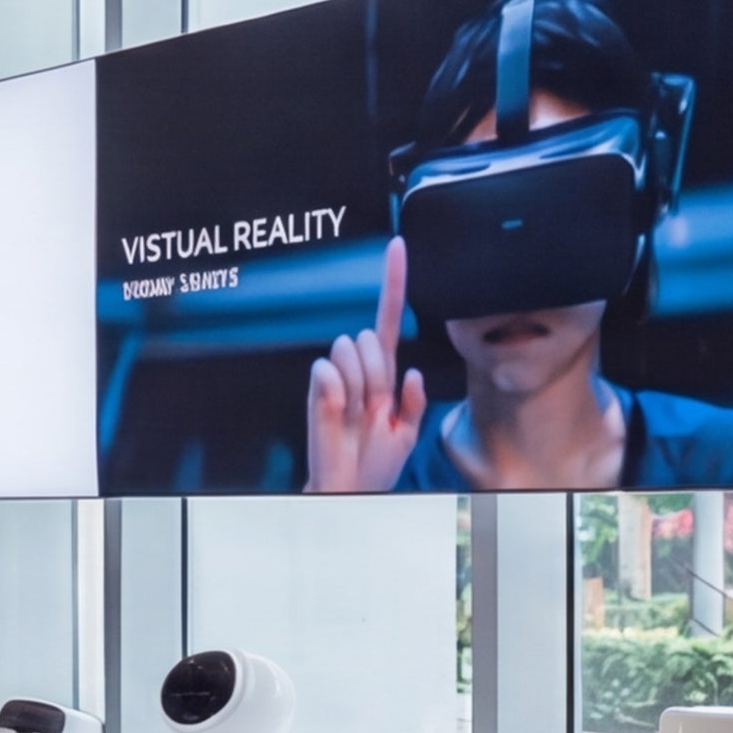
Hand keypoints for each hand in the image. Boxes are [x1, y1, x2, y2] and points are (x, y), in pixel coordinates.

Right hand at [303, 241, 430, 492]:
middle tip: (374, 409)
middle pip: (374, 337)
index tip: (398, 246)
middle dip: (378, 373)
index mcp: (386, 374)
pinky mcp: (317, 388)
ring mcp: (337, 377)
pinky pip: (329, 371)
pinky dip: (337, 393)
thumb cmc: (375, 463)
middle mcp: (361, 369)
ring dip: (361, 387)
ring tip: (357, 415)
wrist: (349, 487)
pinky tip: (340, 414)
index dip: (394, 283)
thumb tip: (410, 372)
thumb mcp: (409, 431)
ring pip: (353, 351)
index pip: (390, 320)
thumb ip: (414, 399)